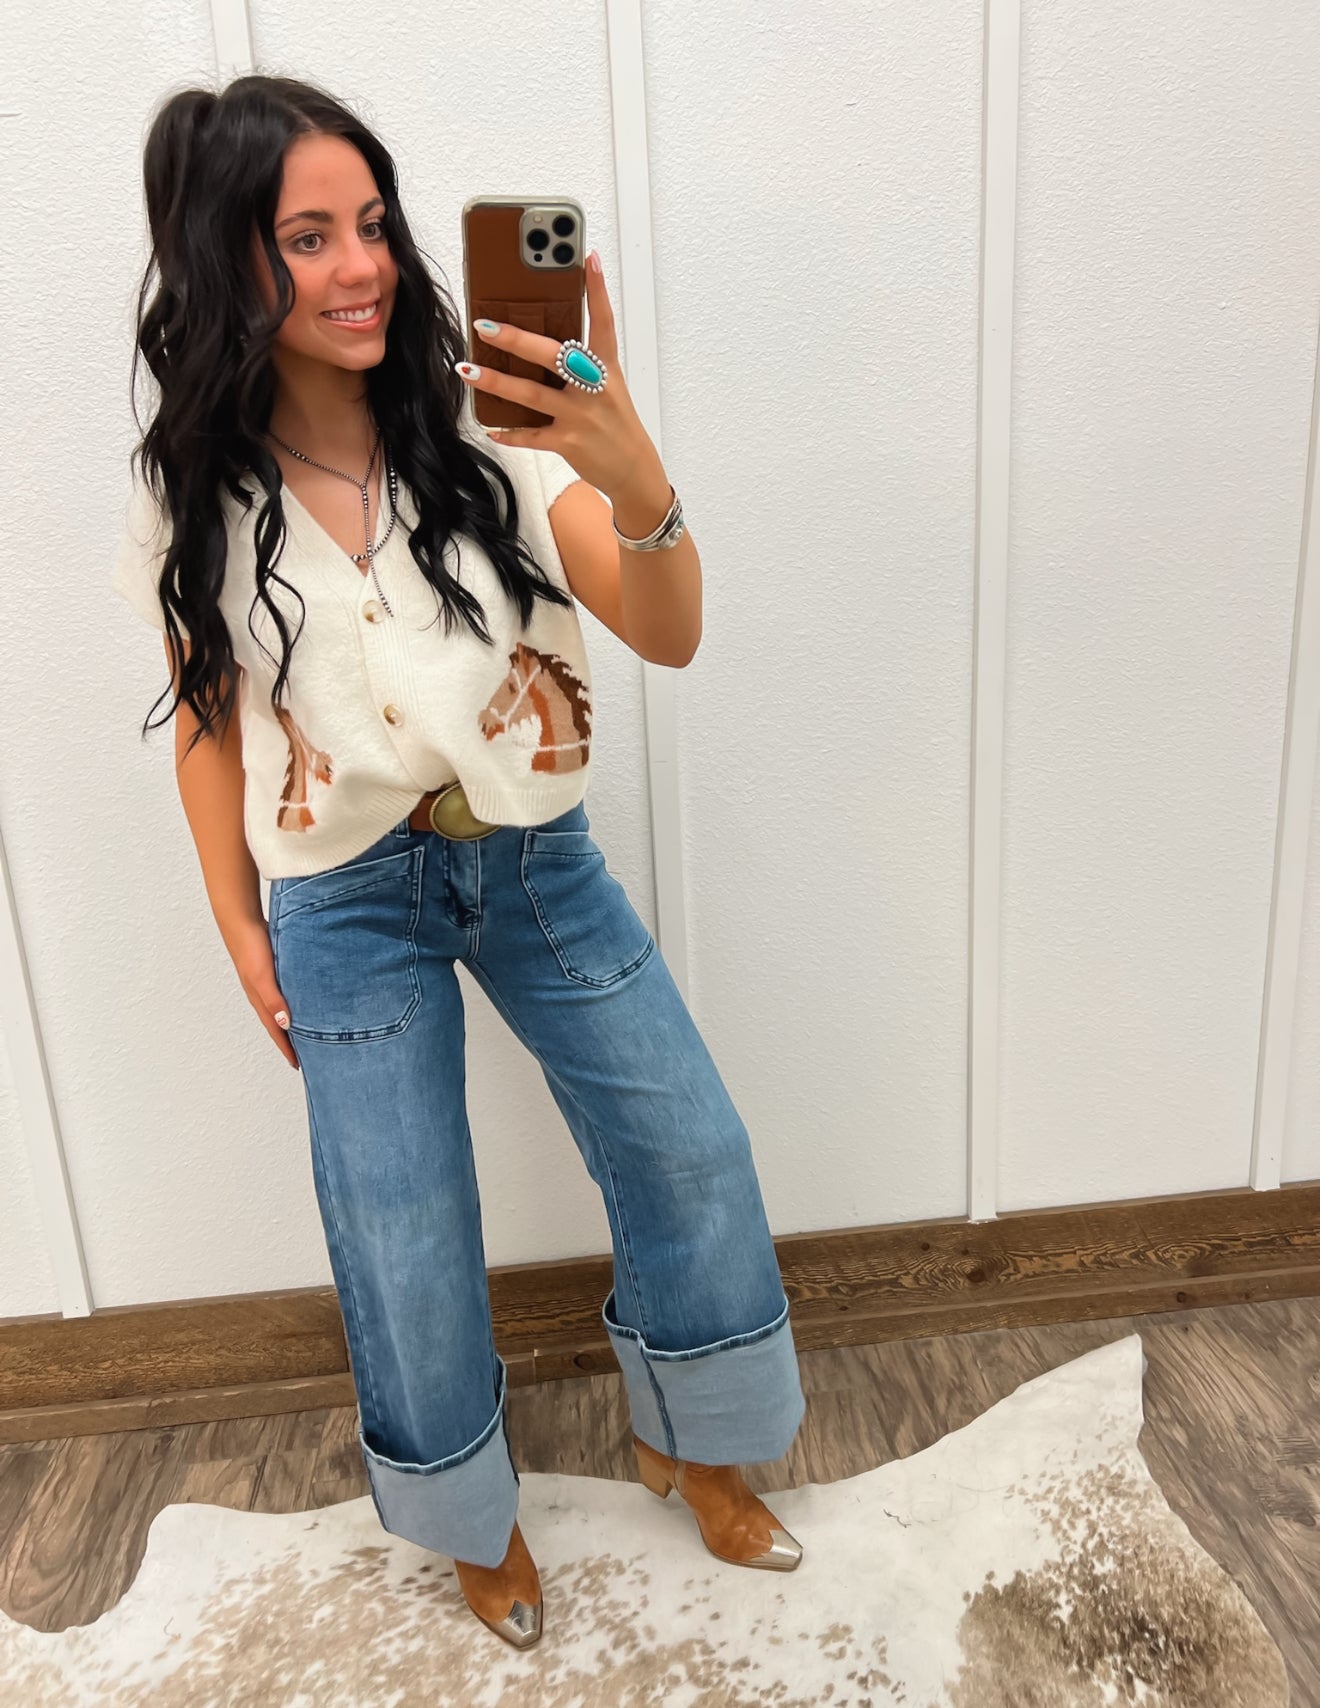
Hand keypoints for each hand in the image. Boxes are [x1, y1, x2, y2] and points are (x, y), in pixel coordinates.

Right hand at [224, 915, 299, 1070]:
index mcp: (260, 1000)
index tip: (298, 1064)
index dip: (287, 1048)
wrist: (242, 921)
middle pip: (277, 1023)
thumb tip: (285, 1024)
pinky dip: (292, 1001)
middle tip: (306, 1054)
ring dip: (291, 1021)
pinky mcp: (271, 969)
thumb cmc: (251, 949)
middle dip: (290, 1040)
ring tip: (306, 1031)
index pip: (276, 1031)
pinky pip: (283, 991)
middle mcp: (262, 994)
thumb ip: (274, 1000)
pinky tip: (302, 998)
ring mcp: (265, 981)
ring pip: (280, 1007)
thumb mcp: (263, 977)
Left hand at [456, 250, 659, 500]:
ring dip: (495, 382)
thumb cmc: (616, 423)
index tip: (588, 258)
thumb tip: (540, 344)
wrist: (634, 469)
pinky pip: (531, 436)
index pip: (603, 322)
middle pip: (552, 355)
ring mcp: (580, 416)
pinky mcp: (569, 442)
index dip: (597, 290)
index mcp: (606, 368)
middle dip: (516, 339)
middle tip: (483, 325)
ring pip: (531, 395)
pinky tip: (490, 428)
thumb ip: (581, 364)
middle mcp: (593, 388)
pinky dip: (509, 433)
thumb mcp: (608, 387)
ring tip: (467, 370)